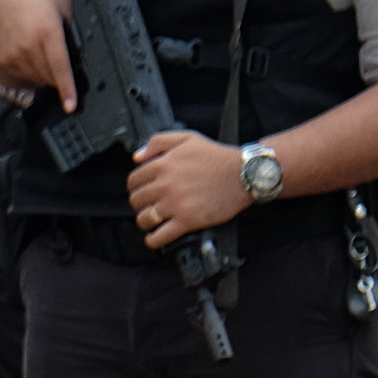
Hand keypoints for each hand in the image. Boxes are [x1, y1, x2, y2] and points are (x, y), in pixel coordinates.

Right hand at [0, 0, 78, 113]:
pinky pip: (22, 79)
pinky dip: (29, 74)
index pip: (60, 67)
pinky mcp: (2, 61)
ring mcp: (12, 56)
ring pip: (36, 80)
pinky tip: (28, 57)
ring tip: (41, 54)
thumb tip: (92, 42)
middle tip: (58, 60)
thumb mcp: (59, 4)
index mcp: (47, 31)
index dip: (67, 89)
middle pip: (50, 78)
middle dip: (58, 76)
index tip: (70, 106)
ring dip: (44, 75)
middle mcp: (28, 46)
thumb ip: (75, 23)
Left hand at [128, 130, 247, 249]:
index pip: (133, 180)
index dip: (135, 187)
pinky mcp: (188, 221)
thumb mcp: (187, 138)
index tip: (142, 190)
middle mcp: (165, 185)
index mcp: (162, 165)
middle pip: (136, 200)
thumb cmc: (217, 156)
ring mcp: (175, 204)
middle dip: (140, 203)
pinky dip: (153, 240)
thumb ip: (158, 142)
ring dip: (144, 221)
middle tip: (149, 204)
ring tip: (152, 220)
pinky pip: (160, 236)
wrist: (244, 174)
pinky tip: (154, 238)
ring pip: (144, 218)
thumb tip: (137, 157)